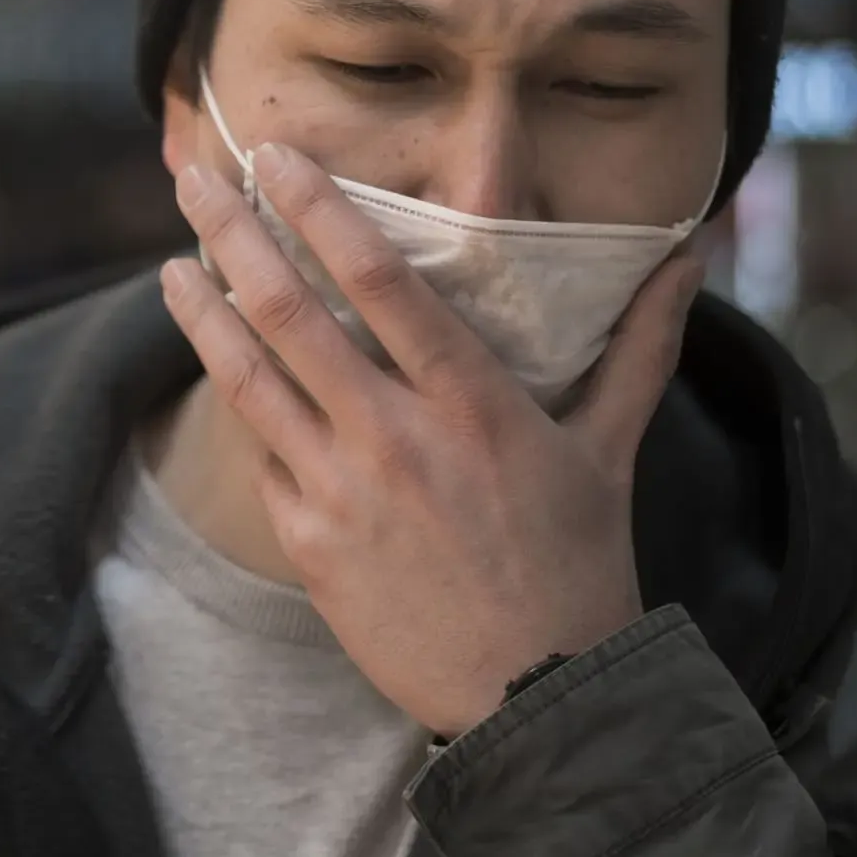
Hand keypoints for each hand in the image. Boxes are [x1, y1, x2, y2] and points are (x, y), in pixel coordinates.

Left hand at [161, 142, 704, 734]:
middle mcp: (398, 438)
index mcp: (473, 404)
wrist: (536, 698)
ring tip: (170, 267)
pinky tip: (219, 368)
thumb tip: (687, 256)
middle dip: (234, 235)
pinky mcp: (309, 545)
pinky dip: (240, 406)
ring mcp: (343, 493)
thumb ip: (641, 344)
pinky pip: (264, 457)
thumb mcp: (613, 449)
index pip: (383, 282)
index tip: (276, 158)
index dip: (320, 210)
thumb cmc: (579, 564)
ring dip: (203, 314)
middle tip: (192, 179)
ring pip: (251, 382)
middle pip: (292, 315)